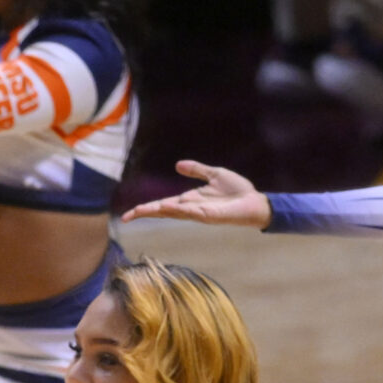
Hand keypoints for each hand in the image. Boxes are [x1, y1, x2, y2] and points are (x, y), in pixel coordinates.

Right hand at [124, 160, 271, 226]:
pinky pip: (190, 212)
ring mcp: (198, 213)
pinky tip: (166, 207)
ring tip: (140, 211)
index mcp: (190, 200)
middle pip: (163, 211)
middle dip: (145, 213)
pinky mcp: (209, 215)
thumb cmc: (238, 191)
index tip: (130, 213)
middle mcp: (191, 208)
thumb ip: (197, 170)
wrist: (255, 202)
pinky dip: (177, 210)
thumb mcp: (214, 174)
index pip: (163, 205)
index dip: (146, 208)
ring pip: (173, 213)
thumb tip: (177, 165)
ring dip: (157, 211)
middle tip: (126, 217)